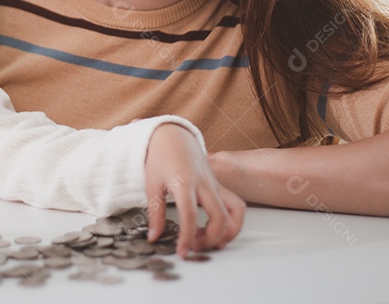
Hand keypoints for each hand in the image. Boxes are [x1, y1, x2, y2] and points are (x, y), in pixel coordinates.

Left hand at [144, 123, 244, 256]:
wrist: (172, 135)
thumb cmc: (160, 157)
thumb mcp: (152, 184)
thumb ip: (154, 213)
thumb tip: (153, 238)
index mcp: (184, 181)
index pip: (189, 215)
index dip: (187, 237)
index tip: (182, 252)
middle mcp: (204, 183)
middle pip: (219, 216)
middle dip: (210, 239)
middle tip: (194, 246)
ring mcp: (215, 183)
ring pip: (235, 210)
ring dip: (228, 231)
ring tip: (211, 242)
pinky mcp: (219, 185)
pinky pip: (236, 204)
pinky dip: (233, 221)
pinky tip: (218, 230)